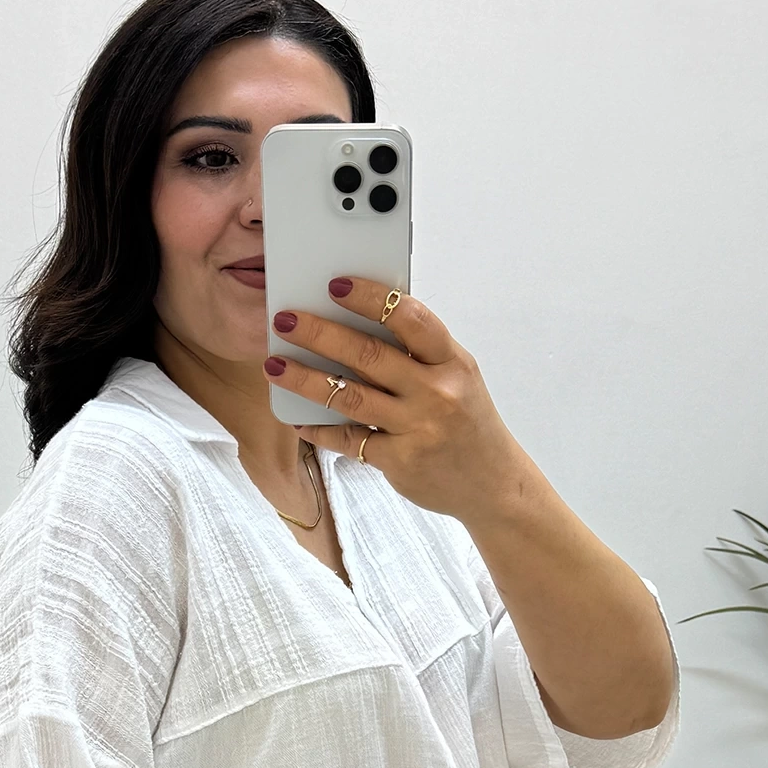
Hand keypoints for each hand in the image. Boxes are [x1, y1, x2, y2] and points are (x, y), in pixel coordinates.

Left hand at [264, 278, 533, 525]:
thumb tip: (358, 321)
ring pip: (350, 397)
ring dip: (306, 379)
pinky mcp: (399, 461)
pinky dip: (319, 429)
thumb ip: (419, 353)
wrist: (492, 484)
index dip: (370, 299)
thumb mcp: (457, 377)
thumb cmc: (467, 422)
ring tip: (275, 366)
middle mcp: (436, 393)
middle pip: (369, 356)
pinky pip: (349, 440)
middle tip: (284, 319)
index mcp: (452, 362)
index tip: (335, 284)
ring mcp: (417, 429)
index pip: (410, 319)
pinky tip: (298, 420)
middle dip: (320, 334)